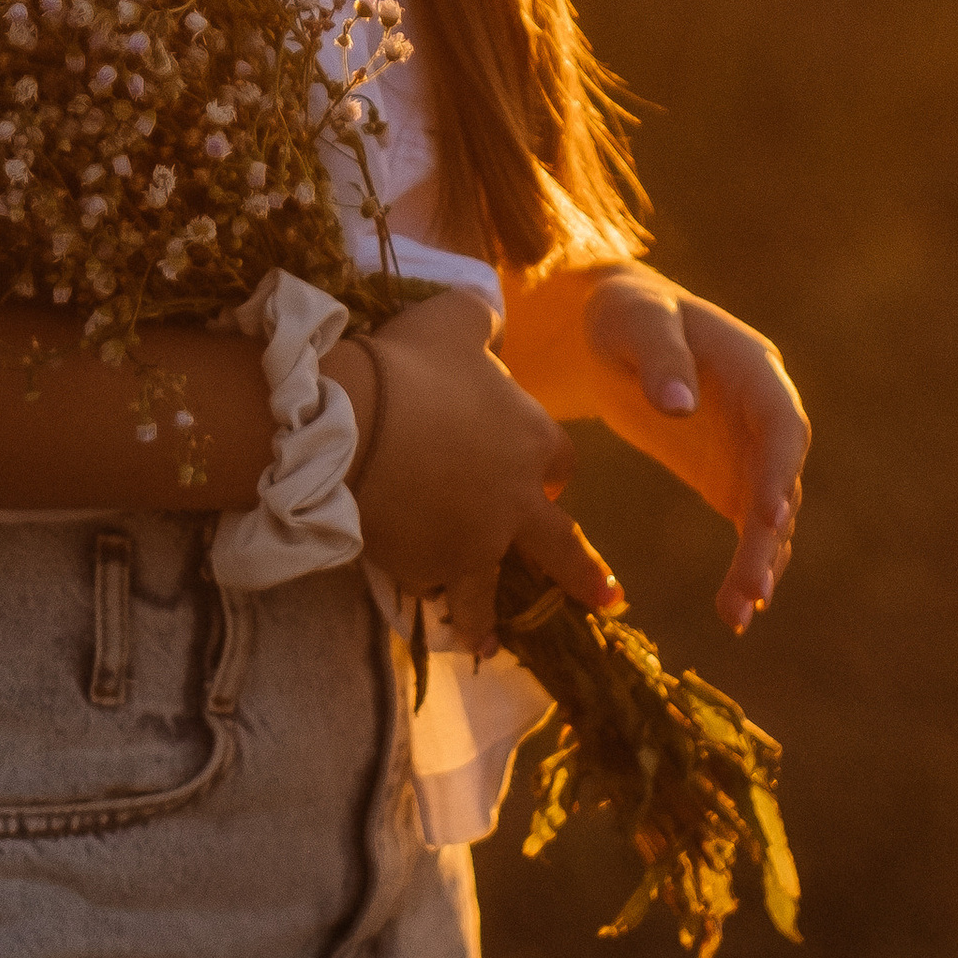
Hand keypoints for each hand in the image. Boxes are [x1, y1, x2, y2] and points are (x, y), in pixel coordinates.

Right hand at [325, 293, 624, 657]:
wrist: (351, 424)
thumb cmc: (406, 363)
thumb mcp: (451, 319)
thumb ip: (479, 319)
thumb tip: (490, 316)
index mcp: (529, 436)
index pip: (558, 459)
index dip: (549, 468)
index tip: (542, 477)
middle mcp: (518, 496)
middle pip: (563, 540)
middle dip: (584, 569)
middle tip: (607, 593)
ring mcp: (482, 538)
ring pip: (505, 582)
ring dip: (511, 612)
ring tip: (505, 641)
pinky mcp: (441, 566)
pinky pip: (455, 600)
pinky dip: (459, 621)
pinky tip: (459, 640)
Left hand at [499, 261, 810, 634]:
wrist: (612, 330)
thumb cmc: (625, 314)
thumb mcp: (634, 322)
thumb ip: (659, 357)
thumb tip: (681, 406)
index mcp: (754, 368)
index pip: (779, 424)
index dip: (778, 470)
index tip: (767, 516)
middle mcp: (765, 414)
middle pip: (780, 481)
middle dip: (769, 537)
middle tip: (753, 591)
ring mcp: (751, 449)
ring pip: (769, 515)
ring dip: (760, 563)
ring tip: (739, 613)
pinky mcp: (730, 477)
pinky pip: (748, 526)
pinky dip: (746, 563)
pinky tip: (735, 607)